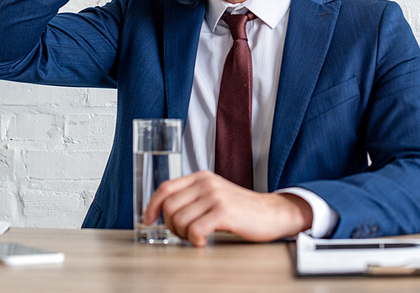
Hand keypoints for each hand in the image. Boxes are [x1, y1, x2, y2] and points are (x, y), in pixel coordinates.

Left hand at [143, 171, 312, 246]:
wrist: (271, 213)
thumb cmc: (240, 209)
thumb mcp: (214, 194)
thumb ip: (193, 196)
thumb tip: (165, 211)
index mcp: (201, 177)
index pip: (165, 188)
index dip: (152, 205)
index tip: (148, 220)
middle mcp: (206, 182)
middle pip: (169, 206)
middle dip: (170, 226)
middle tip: (183, 234)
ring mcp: (215, 196)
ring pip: (179, 220)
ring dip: (183, 235)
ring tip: (196, 237)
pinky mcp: (223, 211)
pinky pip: (194, 230)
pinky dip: (195, 240)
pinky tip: (204, 241)